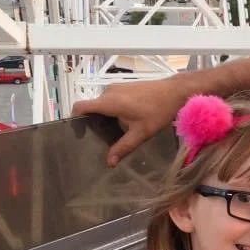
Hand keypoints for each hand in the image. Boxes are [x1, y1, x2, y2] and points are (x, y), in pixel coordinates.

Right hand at [71, 78, 193, 166]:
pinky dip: (111, 111)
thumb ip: (123, 147)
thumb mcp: (141, 133)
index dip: (74, 120)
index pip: (79, 107)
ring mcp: (116, 87)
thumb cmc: (159, 111)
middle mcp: (108, 92)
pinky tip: (123, 122)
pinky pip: (110, 99)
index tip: (79, 134)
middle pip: (91, 108)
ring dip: (103, 117)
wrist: (176, 91)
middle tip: (98, 140)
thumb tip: (109, 162)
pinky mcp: (124, 86)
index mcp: (108, 101)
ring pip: (101, 104)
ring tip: (112, 133)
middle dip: (92, 123)